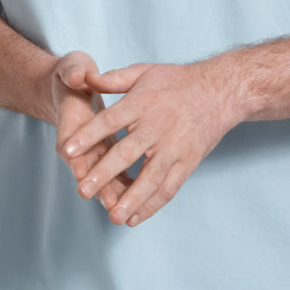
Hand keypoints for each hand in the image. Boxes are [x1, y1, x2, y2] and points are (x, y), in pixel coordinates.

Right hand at [48, 51, 133, 212]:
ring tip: (127, 213)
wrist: (68, 87)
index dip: (79, 159)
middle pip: (87, 170)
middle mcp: (78, 145)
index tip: (84, 173)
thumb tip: (78, 77)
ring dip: (115, 194)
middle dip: (100, 187)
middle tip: (110, 204)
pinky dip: (125, 187)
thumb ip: (74, 73)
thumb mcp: (71, 69)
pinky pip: (115, 175)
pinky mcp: (103, 155)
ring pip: (103, 178)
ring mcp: (91, 153)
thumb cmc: (72, 76)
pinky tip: (140, 201)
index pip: (72, 146)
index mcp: (71, 124)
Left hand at [62, 60, 242, 227]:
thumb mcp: (144, 71)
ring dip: (132, 198)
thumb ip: (113, 79)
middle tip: (82, 191)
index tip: (68, 151)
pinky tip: (135, 218)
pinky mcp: (188, 162)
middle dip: (104, 173)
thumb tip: (85, 78)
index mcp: (142, 103)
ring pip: (151, 177)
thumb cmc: (177, 81)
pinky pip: (170, 187)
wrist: (221, 91)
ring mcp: (175, 147)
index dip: (88, 135)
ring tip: (113, 216)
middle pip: (127, 153)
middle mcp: (158, 126)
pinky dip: (153, 205)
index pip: (110, 120)